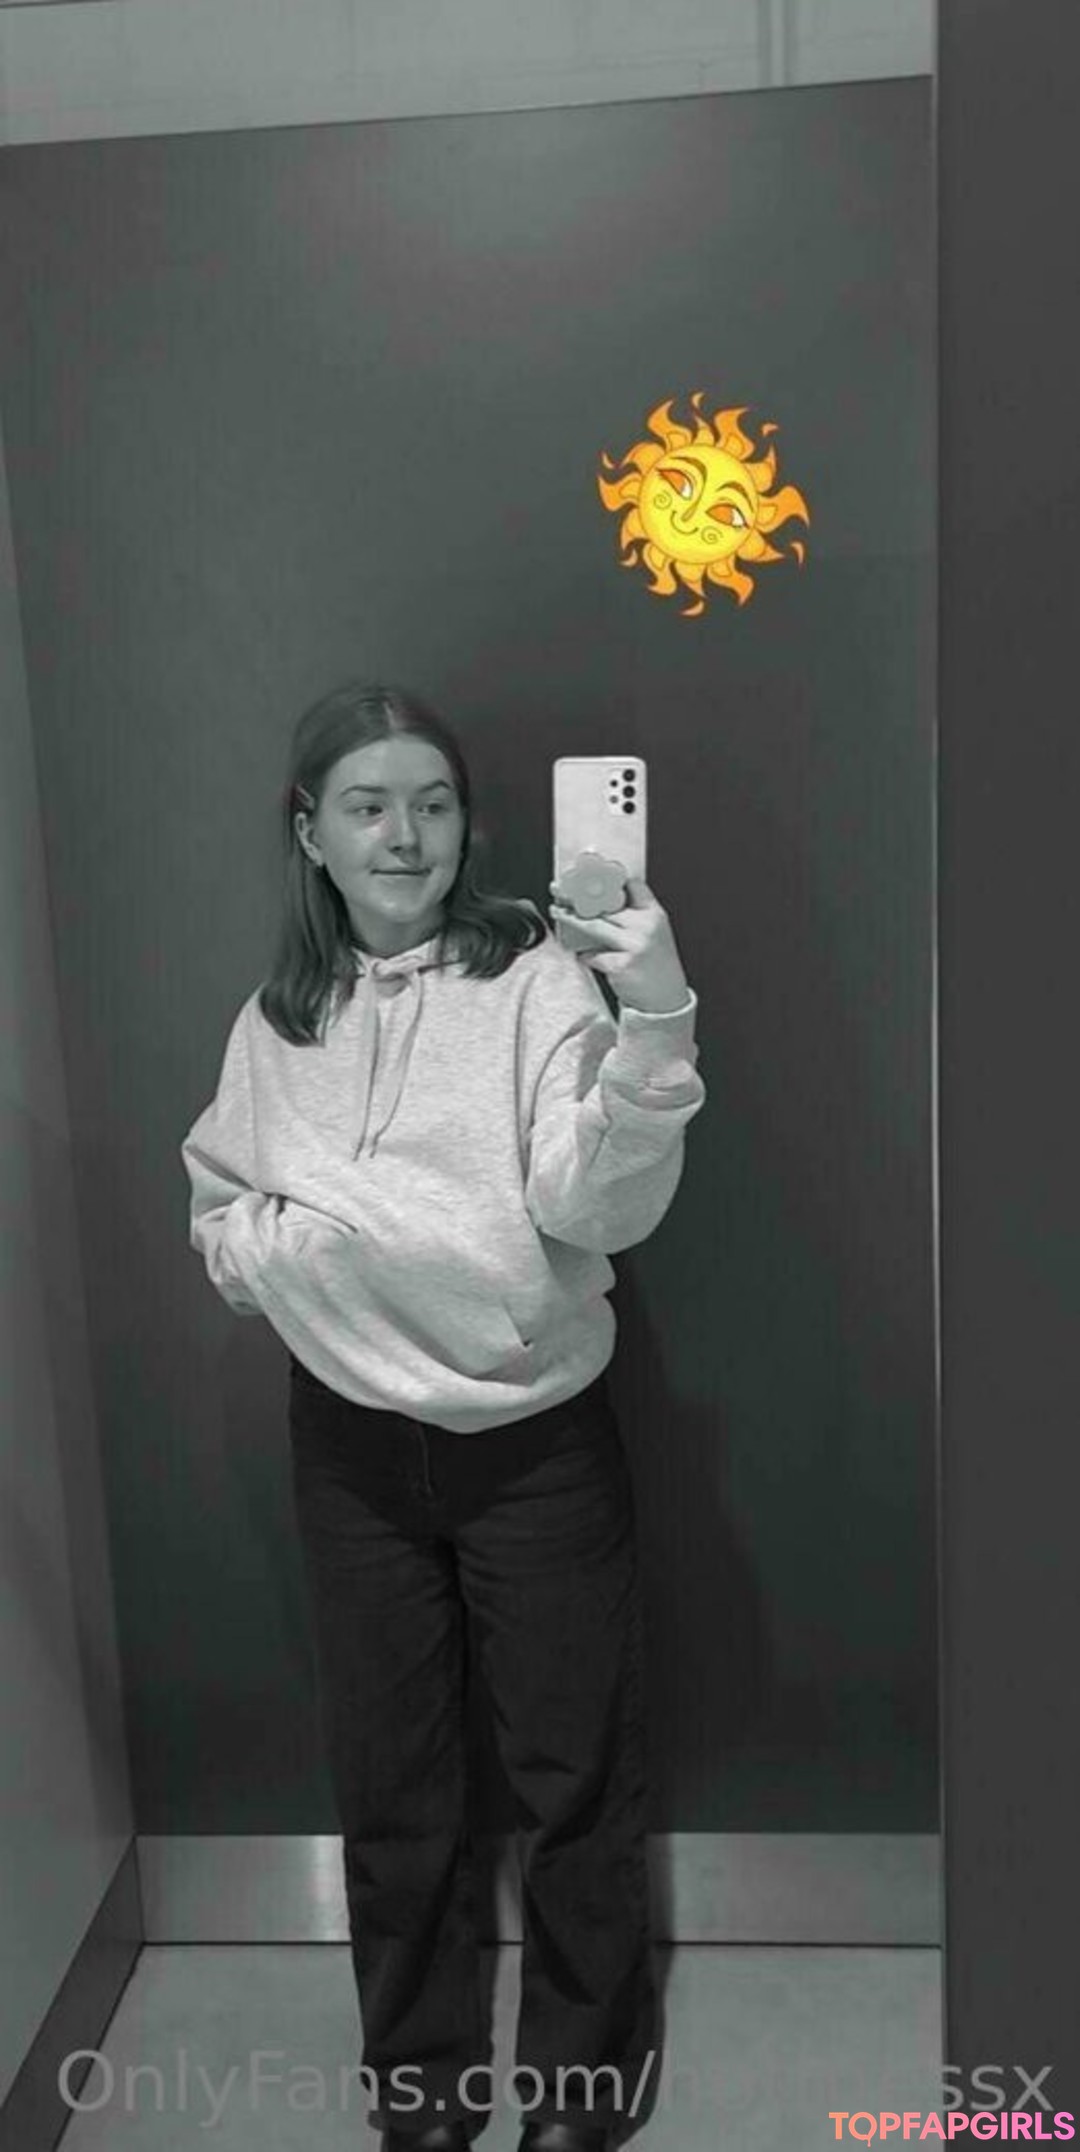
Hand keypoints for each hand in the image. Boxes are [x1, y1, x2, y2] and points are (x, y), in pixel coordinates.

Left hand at [548, 877, 690, 1013]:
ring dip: (571, 917)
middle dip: (579, 894)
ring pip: (594, 924)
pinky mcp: (622, 965)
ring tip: (557, 911)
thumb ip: (633, 916)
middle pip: (606, 902)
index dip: (607, 877)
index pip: (631, 885)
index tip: (588, 874)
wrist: (666, 1000)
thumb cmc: (656, 967)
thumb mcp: (653, 934)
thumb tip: (600, 899)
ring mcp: (634, 945)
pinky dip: (585, 955)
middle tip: (560, 889)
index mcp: (655, 914)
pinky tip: (584, 955)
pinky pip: (593, 954)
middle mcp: (646, 926)